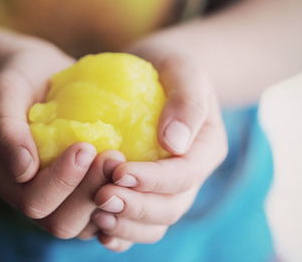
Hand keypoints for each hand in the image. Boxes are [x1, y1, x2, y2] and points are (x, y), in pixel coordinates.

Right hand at [0, 41, 123, 237]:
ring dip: (109, 196)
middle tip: (114, 156)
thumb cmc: (20, 80)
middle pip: (62, 223)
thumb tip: (24, 170)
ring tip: (123, 160)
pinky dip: (120, 200)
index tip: (85, 145)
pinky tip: (133, 173)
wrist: (38, 77)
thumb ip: (6, 129)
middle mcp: (33, 195)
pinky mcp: (81, 190)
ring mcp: (60, 197)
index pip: (34, 201)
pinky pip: (103, 212)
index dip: (62, 181)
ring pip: (86, 224)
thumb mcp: (6, 93)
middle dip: (89, 192)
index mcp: (8, 179)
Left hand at [90, 45, 227, 251]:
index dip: (152, 180)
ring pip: (154, 224)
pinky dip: (120, 232)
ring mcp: (166, 189)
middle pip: (169, 208)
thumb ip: (186, 103)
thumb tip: (175, 143)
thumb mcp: (184, 72)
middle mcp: (189, 177)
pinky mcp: (145, 192)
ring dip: (125, 225)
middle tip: (101, 196)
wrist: (158, 74)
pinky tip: (97, 229)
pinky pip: (137, 224)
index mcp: (205, 151)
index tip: (119, 171)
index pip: (183, 176)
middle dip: (136, 207)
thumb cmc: (171, 69)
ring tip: (95, 213)